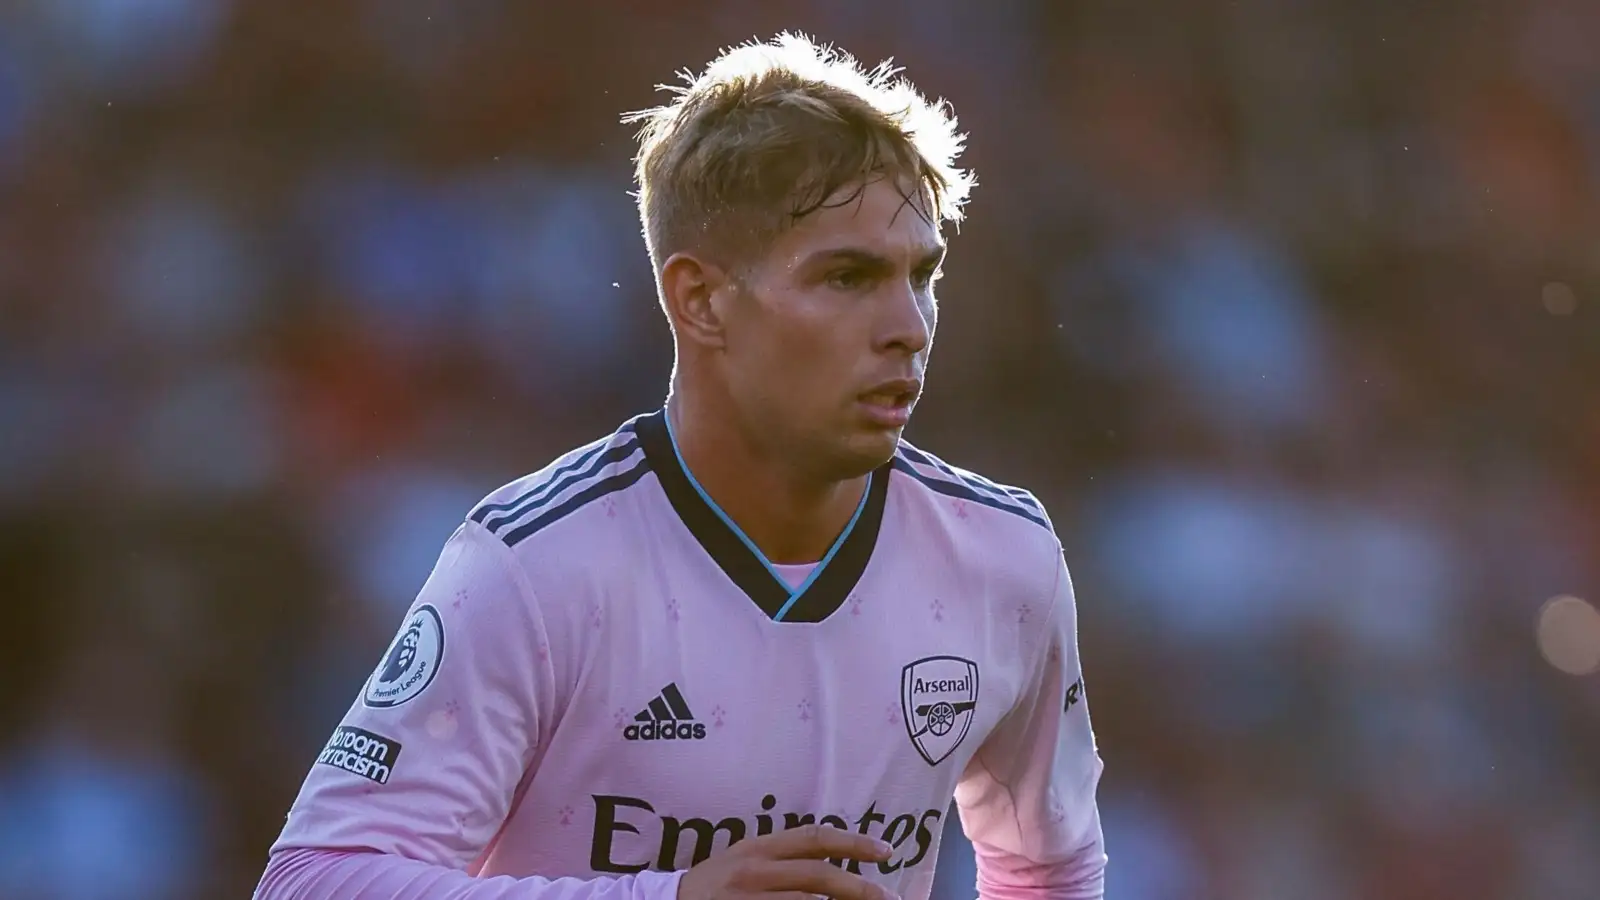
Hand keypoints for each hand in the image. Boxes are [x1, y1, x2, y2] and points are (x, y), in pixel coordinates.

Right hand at [676, 825, 898, 899]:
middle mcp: (755, 871)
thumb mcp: (744, 859)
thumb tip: (833, 863)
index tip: (885, 851)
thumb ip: (782, 858)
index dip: (853, 843)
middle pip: (819, 876)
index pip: (814, 837)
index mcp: (758, 847)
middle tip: (889, 898)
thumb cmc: (713, 884)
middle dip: (860, 888)